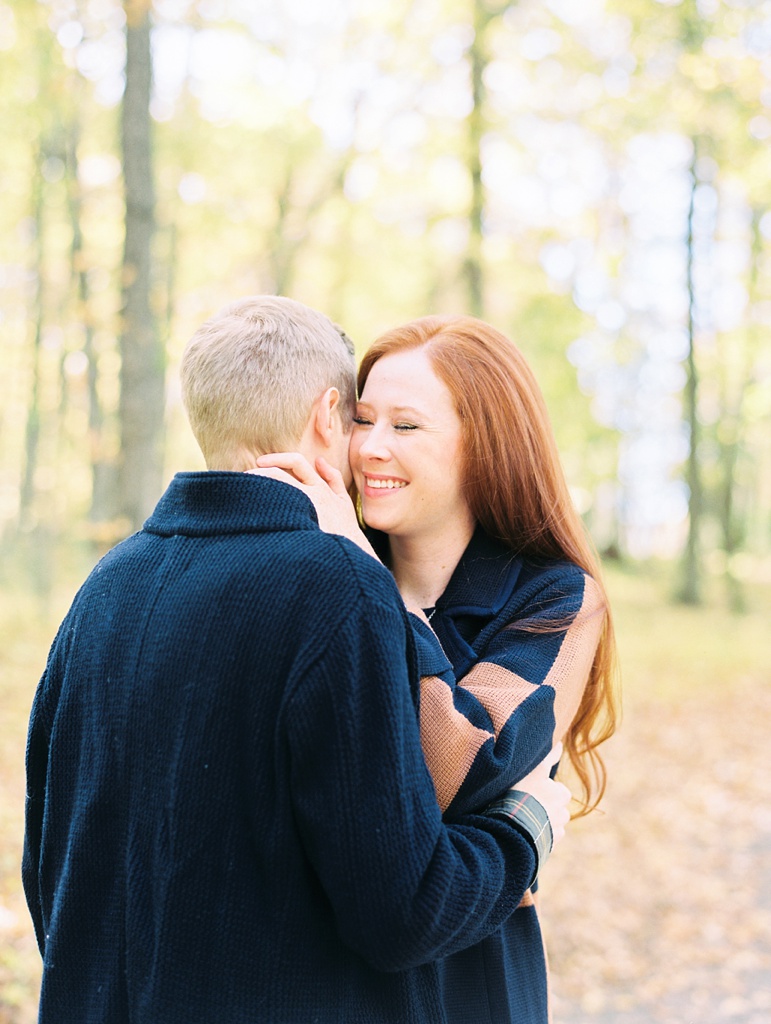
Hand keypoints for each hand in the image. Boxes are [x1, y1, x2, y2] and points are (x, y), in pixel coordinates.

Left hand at [249, 454, 377, 559]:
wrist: (347, 557)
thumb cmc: (345, 531)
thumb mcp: (344, 502)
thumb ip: (333, 479)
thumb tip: (319, 460)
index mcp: (320, 488)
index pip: (296, 462)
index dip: (276, 459)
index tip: (259, 463)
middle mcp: (311, 496)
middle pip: (280, 474)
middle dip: (259, 472)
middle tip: (243, 476)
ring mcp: (304, 512)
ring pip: (275, 491)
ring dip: (256, 486)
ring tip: (241, 490)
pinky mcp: (297, 530)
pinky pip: (273, 518)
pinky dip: (258, 510)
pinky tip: (248, 512)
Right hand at [513, 743, 570, 846]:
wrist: (515, 827)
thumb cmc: (524, 793)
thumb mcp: (536, 769)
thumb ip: (549, 756)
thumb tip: (561, 743)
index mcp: (561, 795)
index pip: (559, 789)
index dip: (545, 788)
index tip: (532, 789)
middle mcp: (562, 814)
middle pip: (555, 808)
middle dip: (545, 807)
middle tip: (525, 803)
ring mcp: (554, 833)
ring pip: (550, 825)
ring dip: (541, 823)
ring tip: (522, 819)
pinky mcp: (546, 848)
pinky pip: (543, 841)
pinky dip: (537, 837)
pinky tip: (523, 832)